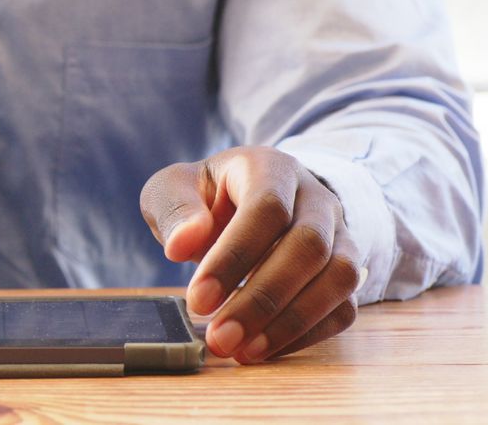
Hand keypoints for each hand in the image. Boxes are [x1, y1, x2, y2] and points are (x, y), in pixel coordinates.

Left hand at [140, 146, 361, 362]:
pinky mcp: (345, 271)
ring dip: (290, 322)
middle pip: (308, 246)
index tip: (198, 300)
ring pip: (338, 277)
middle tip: (219, 337)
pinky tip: (264, 349)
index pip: (267, 208)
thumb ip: (174, 209)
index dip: (234, 257)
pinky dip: (307, 335)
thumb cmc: (204, 197)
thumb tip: (181, 244)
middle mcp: (315, 197)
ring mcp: (339, 234)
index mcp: (270, 168)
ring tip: (242, 351)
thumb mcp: (173, 189)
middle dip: (262, 300)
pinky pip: (344, 307)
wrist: (244, 198)